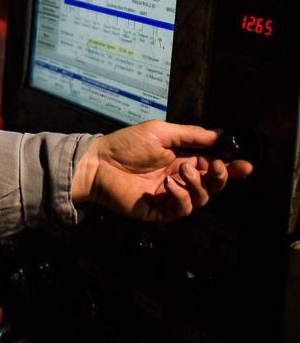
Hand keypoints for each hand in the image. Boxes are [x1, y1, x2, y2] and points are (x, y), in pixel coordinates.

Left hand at [70, 119, 252, 221]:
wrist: (99, 163)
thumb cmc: (125, 145)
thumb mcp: (161, 132)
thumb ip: (191, 135)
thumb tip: (219, 133)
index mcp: (182, 159)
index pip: (213, 165)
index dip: (230, 167)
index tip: (243, 165)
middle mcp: (179, 178)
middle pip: (213, 184)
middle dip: (221, 177)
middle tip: (216, 167)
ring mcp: (170, 195)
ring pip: (202, 198)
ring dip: (199, 185)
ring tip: (182, 172)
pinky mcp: (160, 210)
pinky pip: (184, 209)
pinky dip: (183, 197)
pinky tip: (170, 185)